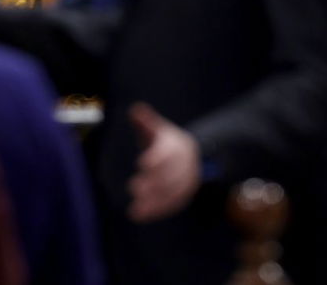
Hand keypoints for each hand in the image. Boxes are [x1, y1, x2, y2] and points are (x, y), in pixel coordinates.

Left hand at [128, 103, 200, 221]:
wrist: (193, 153)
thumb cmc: (166, 140)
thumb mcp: (157, 127)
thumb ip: (145, 119)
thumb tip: (135, 109)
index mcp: (177, 146)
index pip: (168, 153)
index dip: (156, 158)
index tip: (141, 163)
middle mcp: (185, 165)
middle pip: (170, 176)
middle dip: (152, 184)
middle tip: (132, 188)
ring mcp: (187, 181)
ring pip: (172, 194)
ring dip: (153, 203)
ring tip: (134, 210)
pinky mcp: (185, 195)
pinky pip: (173, 205)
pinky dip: (157, 212)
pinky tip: (141, 217)